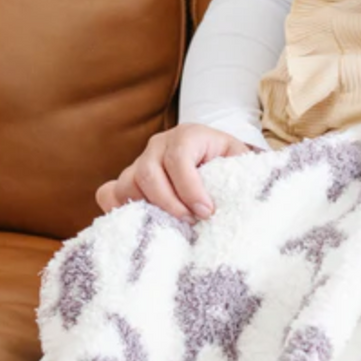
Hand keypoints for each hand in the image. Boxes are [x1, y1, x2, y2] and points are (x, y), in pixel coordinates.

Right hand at [95, 123, 253, 220]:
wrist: (211, 154)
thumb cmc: (227, 160)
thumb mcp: (239, 159)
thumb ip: (243, 170)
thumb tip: (251, 194)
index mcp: (188, 135)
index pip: (179, 159)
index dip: (190, 188)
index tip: (207, 211)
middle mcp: (158, 145)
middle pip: (149, 174)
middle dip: (170, 203)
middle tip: (191, 222)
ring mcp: (138, 161)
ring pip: (127, 185)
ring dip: (148, 209)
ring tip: (173, 225)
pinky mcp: (126, 179)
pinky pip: (108, 193)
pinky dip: (118, 209)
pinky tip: (142, 222)